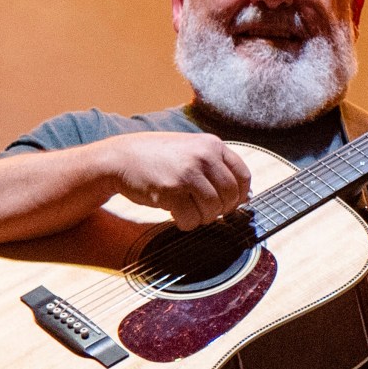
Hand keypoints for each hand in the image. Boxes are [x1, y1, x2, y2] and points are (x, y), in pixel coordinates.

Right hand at [104, 132, 250, 229]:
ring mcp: (187, 173)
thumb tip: (247, 195)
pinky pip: (192, 218)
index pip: (243, 175)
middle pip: (230, 195)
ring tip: (191, 212)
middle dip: (222, 210)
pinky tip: (178, 217)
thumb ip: (217, 167)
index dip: (240, 195)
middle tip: (207, 212)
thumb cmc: (158, 157)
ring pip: (213, 209)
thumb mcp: (191, 150)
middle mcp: (203, 156)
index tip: (231, 204)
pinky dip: (187, 224)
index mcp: (212, 144)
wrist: (120, 158)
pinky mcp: (171, 191)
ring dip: (204, 218)